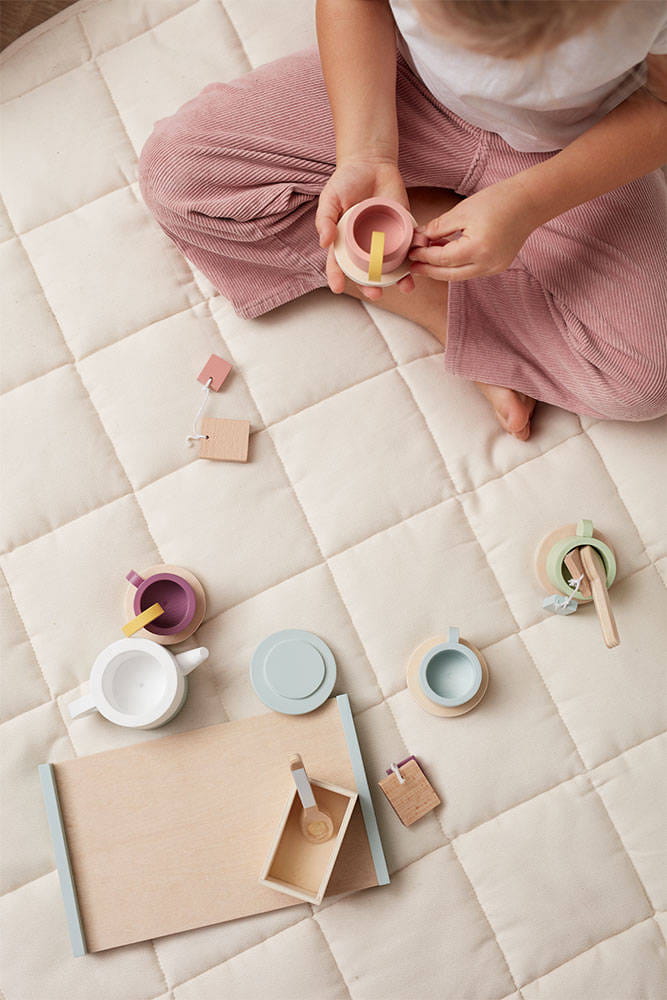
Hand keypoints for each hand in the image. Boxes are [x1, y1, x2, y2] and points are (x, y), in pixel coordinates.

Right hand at [316, 157, 414, 299]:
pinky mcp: (403, 229)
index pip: (339, 264)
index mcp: (345, 242)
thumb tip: (324, 243)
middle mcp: (365, 246)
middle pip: (368, 272)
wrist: (371, 163)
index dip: (337, 277)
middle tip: (376, 294)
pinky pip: (409, 246)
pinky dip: (416, 254)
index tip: (338, 288)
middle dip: (372, 286)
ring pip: (392, 265)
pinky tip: (419, 261)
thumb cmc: (346, 181)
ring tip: (405, 286)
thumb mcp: (330, 198)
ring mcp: (385, 240)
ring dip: (399, 279)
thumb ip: (325, 219)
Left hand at [408, 180, 536, 282]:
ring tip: (427, 258)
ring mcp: (494, 268)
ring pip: (460, 275)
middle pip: (449, 274)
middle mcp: (487, 264)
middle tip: (413, 265)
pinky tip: (447, 255)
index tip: (411, 252)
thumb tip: (420, 238)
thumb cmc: (497, 200)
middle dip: (429, 270)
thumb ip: (439, 227)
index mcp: (477, 249)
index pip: (442, 259)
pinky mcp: (498, 266)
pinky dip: (458, 265)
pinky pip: (472, 270)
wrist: (529, 201)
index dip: (424, 256)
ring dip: (443, 268)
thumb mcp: (462, 211)